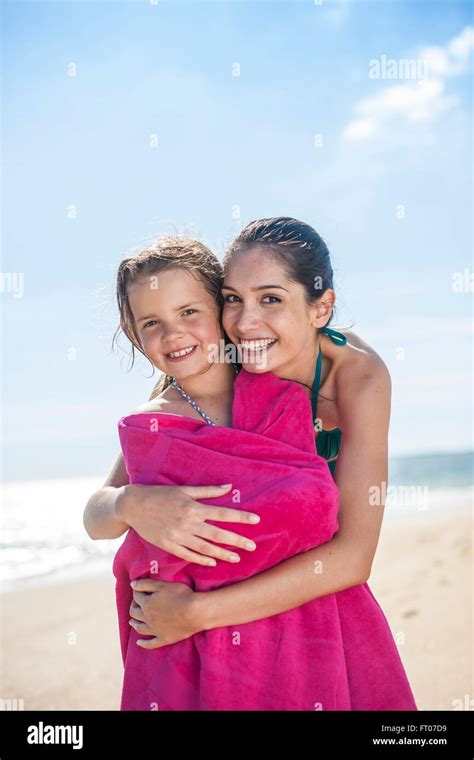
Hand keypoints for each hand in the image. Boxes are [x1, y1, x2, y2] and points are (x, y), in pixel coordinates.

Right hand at [116, 483, 259, 565]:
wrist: (133, 506)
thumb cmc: (160, 495)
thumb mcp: (184, 490)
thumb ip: (208, 491)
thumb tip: (229, 487)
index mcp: (193, 507)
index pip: (222, 513)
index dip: (240, 517)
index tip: (256, 520)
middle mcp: (187, 523)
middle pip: (217, 534)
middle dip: (236, 541)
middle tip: (252, 547)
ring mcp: (177, 536)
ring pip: (205, 548)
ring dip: (222, 554)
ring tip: (237, 558)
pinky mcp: (168, 545)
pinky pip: (188, 555)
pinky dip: (201, 559)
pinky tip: (213, 562)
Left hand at [128, 578, 201, 648]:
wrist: (195, 613)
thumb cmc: (180, 595)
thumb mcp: (162, 585)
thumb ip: (146, 584)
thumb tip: (132, 584)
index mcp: (147, 604)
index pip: (137, 596)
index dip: (136, 591)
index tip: (138, 588)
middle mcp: (147, 618)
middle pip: (135, 613)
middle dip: (133, 606)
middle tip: (135, 603)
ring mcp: (155, 630)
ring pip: (140, 628)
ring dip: (134, 624)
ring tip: (131, 622)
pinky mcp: (164, 639)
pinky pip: (151, 644)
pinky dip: (143, 644)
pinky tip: (139, 643)